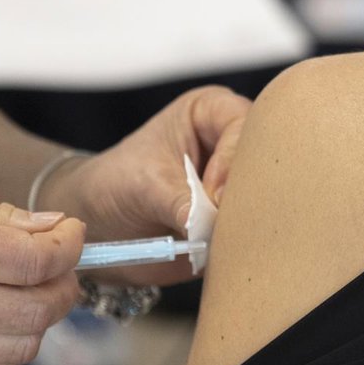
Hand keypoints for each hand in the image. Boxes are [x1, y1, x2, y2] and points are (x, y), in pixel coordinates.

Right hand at [0, 178, 83, 364]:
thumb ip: (0, 214)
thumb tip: (55, 227)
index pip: (31, 261)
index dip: (69, 246)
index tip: (73, 233)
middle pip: (36, 310)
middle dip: (67, 284)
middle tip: (62, 264)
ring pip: (22, 346)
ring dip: (45, 317)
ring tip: (34, 290)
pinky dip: (16, 345)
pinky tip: (6, 316)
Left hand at [41, 85, 249, 258]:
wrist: (97, 229)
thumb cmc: (112, 186)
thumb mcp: (143, 186)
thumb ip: (180, 201)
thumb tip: (210, 225)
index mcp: (211, 113)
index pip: (243, 126)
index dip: (232, 160)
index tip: (213, 194)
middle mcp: (232, 144)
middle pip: (265, 161)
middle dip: (248, 192)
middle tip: (224, 220)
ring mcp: (238, 184)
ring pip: (266, 198)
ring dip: (248, 220)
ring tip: (220, 238)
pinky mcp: (238, 218)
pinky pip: (255, 230)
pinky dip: (245, 242)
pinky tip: (226, 251)